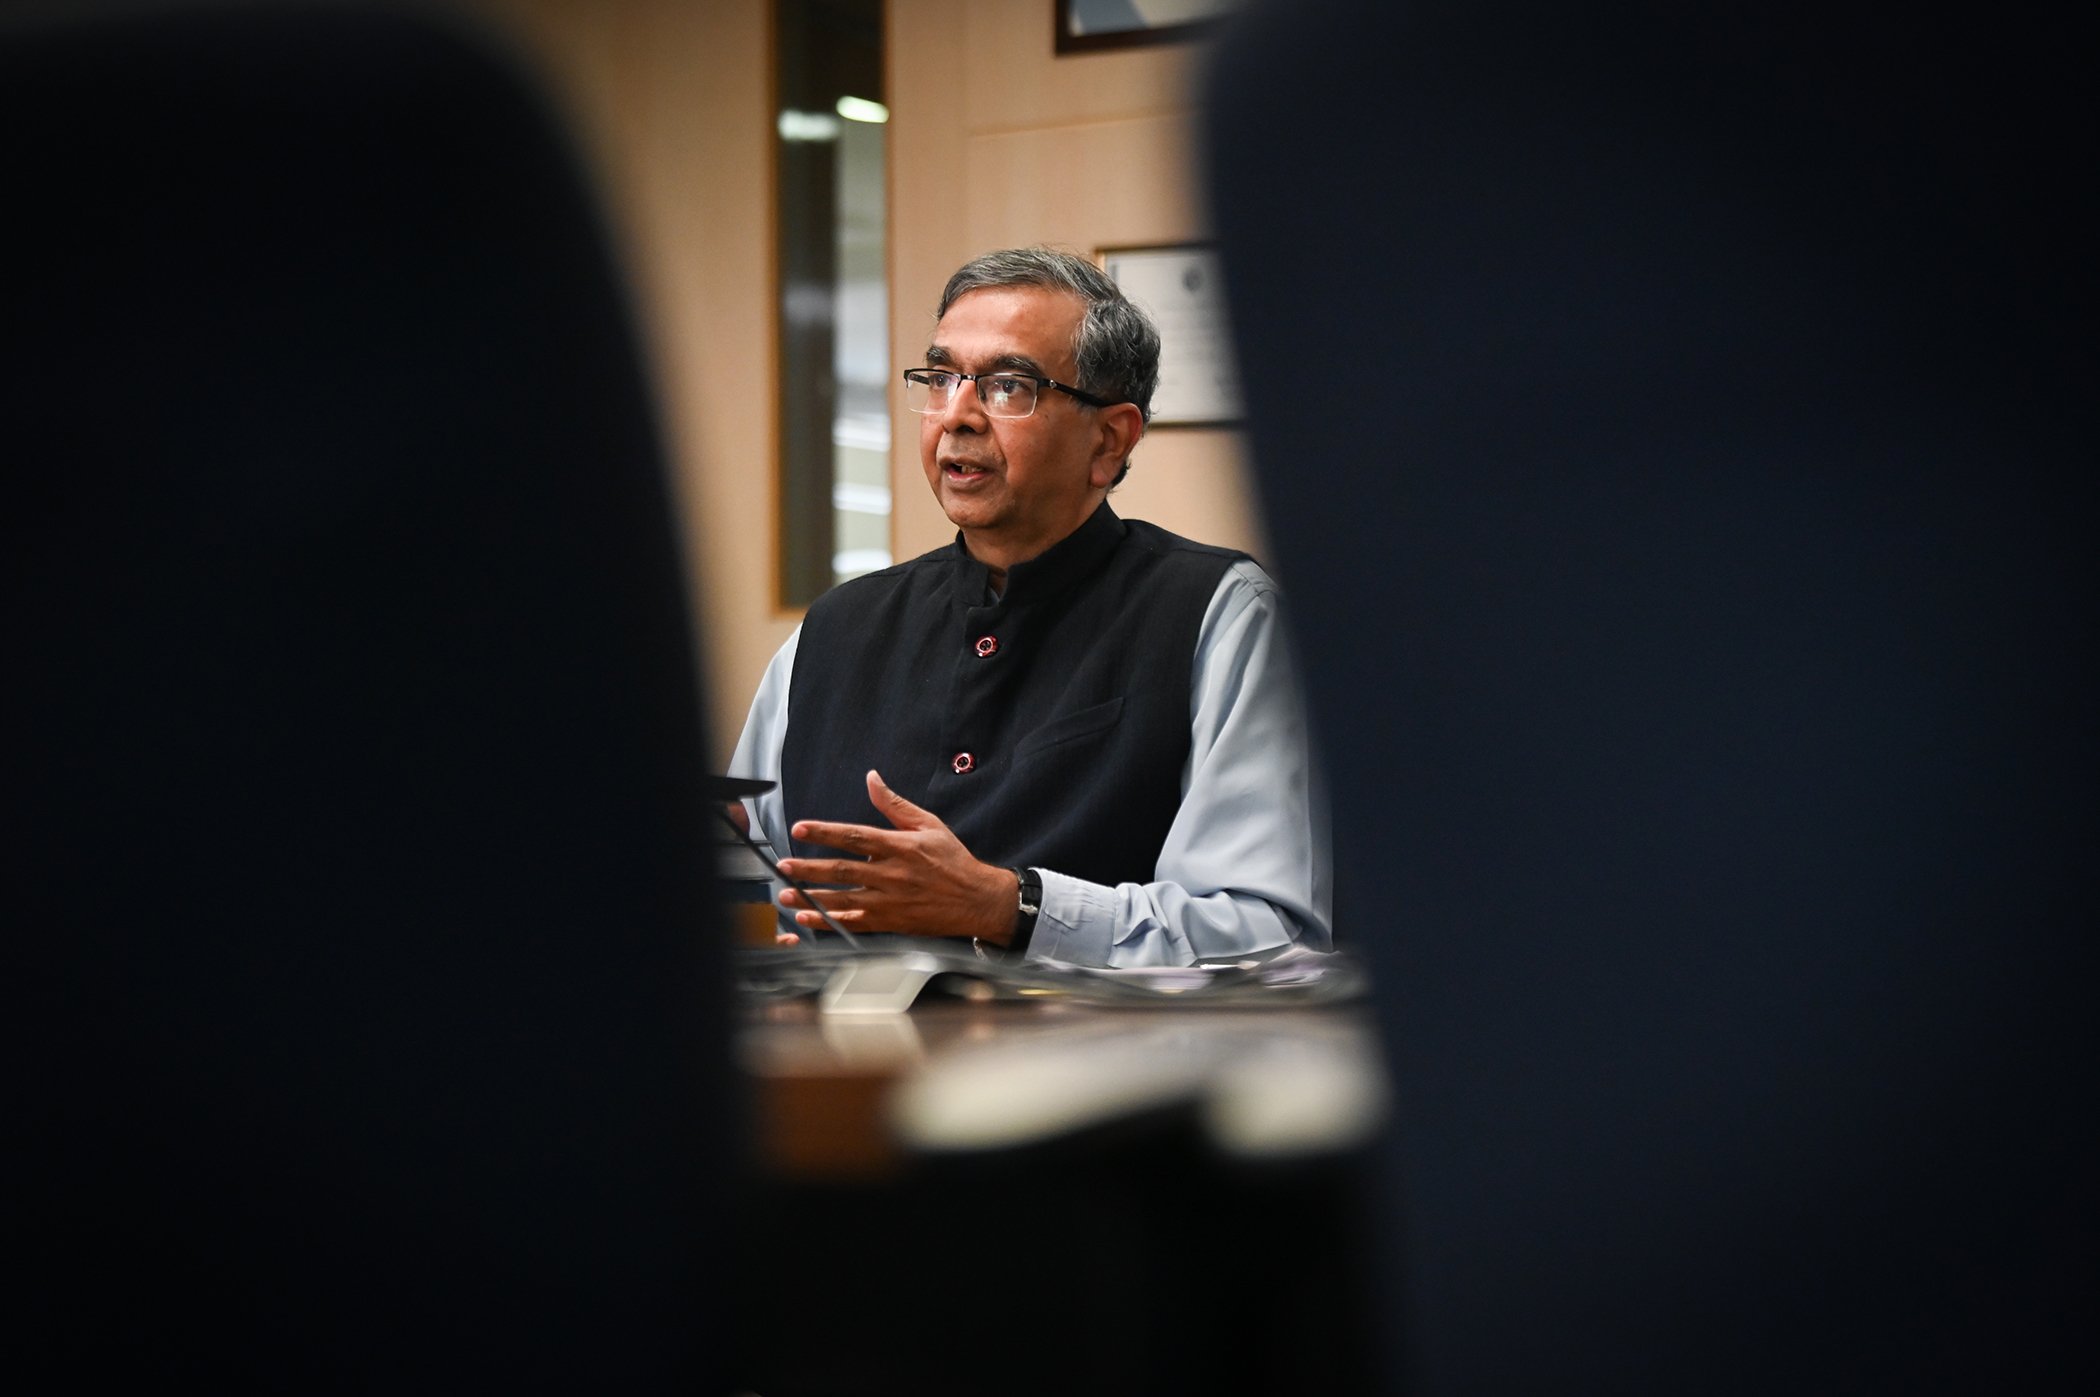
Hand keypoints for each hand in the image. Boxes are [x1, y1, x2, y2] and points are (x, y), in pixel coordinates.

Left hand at [775, 770, 1017, 943]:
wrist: (976, 900)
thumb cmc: (953, 861)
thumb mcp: (929, 825)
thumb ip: (895, 804)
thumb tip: (872, 779)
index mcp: (899, 847)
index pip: (855, 836)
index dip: (825, 832)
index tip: (800, 829)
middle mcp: (891, 874)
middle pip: (842, 869)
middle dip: (808, 868)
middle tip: (782, 865)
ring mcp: (889, 901)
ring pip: (842, 898)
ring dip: (811, 896)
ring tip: (785, 893)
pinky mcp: (890, 922)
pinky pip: (853, 922)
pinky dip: (829, 921)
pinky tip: (808, 918)